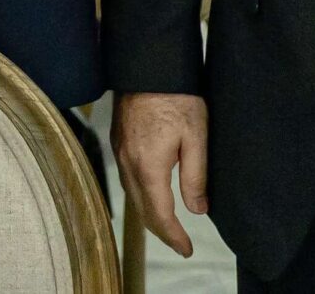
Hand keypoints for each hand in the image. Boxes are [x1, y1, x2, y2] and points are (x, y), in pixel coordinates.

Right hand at [113, 91, 207, 256]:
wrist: (148, 64)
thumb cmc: (177, 98)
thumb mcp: (196, 138)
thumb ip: (195, 177)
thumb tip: (197, 210)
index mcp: (148, 166)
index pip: (159, 213)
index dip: (173, 236)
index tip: (187, 250)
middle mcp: (128, 162)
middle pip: (141, 208)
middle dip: (159, 230)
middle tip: (179, 243)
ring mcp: (119, 151)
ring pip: (131, 194)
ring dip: (148, 214)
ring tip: (166, 225)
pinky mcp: (117, 139)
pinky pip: (126, 178)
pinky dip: (139, 195)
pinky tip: (150, 193)